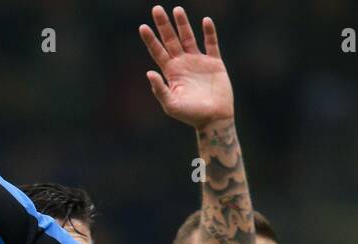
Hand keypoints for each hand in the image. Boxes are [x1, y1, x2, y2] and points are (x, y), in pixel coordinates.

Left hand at [139, 6, 232, 129]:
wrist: (214, 118)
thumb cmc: (191, 115)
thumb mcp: (171, 104)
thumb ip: (159, 89)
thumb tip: (149, 73)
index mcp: (171, 72)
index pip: (158, 52)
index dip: (150, 39)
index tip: (143, 27)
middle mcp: (183, 64)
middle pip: (170, 40)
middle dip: (163, 25)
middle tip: (156, 9)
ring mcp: (198, 61)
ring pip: (188, 38)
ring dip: (183, 24)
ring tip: (177, 10)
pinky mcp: (214, 63)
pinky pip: (211, 43)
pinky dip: (209, 32)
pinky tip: (205, 21)